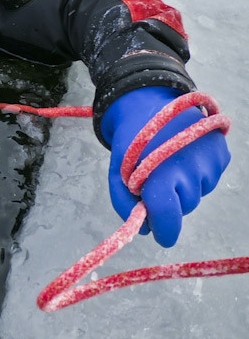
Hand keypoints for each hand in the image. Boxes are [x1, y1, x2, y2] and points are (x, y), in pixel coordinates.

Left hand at [101, 86, 229, 246]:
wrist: (148, 103)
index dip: (165, 230)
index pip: (168, 214)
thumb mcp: (116, 171)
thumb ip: (124, 203)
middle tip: (156, 179)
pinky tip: (184, 156)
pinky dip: (197, 174)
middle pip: (184, 206)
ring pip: (198, 193)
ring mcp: (210, 160)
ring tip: (169, 162)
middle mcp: (190, 167)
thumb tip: (145, 230)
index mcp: (160, 171)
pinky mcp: (222, 152)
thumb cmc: (131, 141)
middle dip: (170, 201)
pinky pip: (210, 178)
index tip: (162, 236)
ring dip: (184, 186)